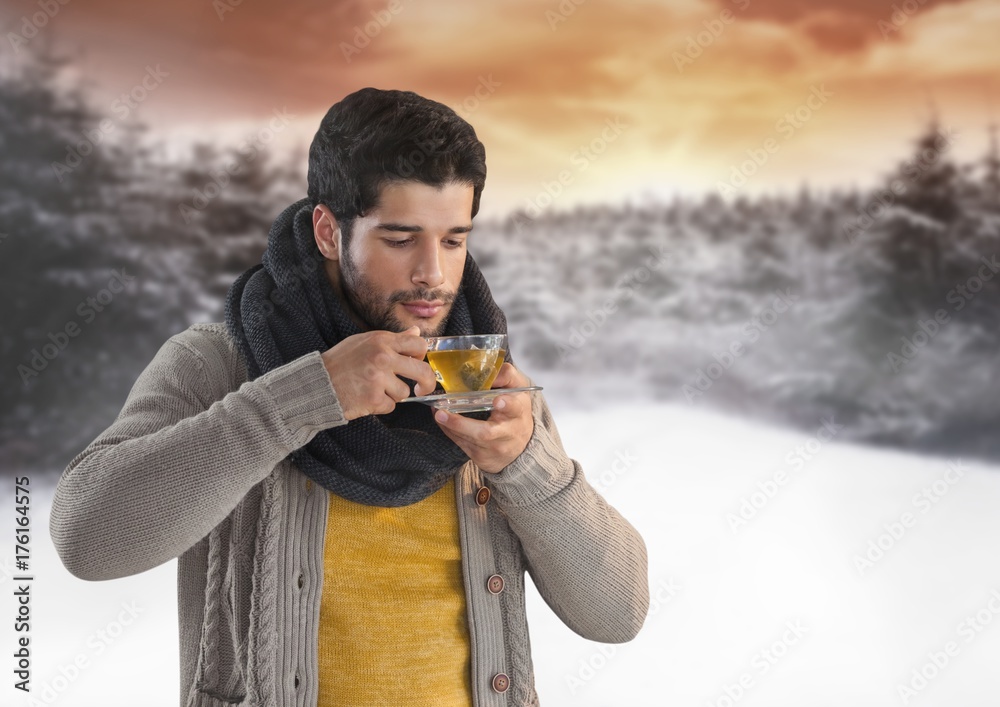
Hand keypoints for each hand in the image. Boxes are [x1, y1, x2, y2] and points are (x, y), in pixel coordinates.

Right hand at [321, 325, 436, 420]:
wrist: (317, 383)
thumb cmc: (340, 362)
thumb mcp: (364, 342)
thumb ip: (392, 339)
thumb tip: (416, 332)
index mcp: (382, 341)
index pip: (418, 344)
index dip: (421, 355)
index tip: (416, 362)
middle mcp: (383, 357)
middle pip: (422, 371)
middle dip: (427, 383)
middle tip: (422, 388)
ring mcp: (379, 379)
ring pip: (404, 392)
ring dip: (392, 395)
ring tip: (373, 389)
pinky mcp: (374, 399)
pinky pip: (390, 406)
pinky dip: (381, 405)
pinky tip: (366, 398)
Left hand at [433, 362, 533, 473]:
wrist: (520, 446)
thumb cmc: (515, 412)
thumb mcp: (517, 390)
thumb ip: (506, 376)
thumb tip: (488, 372)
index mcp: (518, 413)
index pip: (514, 408)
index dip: (507, 405)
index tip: (498, 401)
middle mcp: (507, 434)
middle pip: (485, 432)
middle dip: (462, 424)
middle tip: (442, 412)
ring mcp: (493, 448)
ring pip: (469, 440)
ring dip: (450, 426)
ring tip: (438, 413)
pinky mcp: (481, 457)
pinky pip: (461, 444)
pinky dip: (449, 431)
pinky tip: (441, 420)